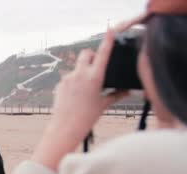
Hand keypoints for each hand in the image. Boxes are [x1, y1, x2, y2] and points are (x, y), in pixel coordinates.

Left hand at [32, 29, 127, 170]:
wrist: (64, 128)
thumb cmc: (86, 118)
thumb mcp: (103, 105)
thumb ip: (116, 94)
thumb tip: (128, 91)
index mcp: (94, 77)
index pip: (102, 54)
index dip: (107, 41)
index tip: (110, 31)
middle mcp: (80, 74)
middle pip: (85, 53)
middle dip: (91, 56)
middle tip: (95, 66)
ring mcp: (68, 78)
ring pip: (77, 66)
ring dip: (82, 71)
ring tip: (85, 89)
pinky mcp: (59, 83)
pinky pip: (69, 77)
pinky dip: (74, 82)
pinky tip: (75, 96)